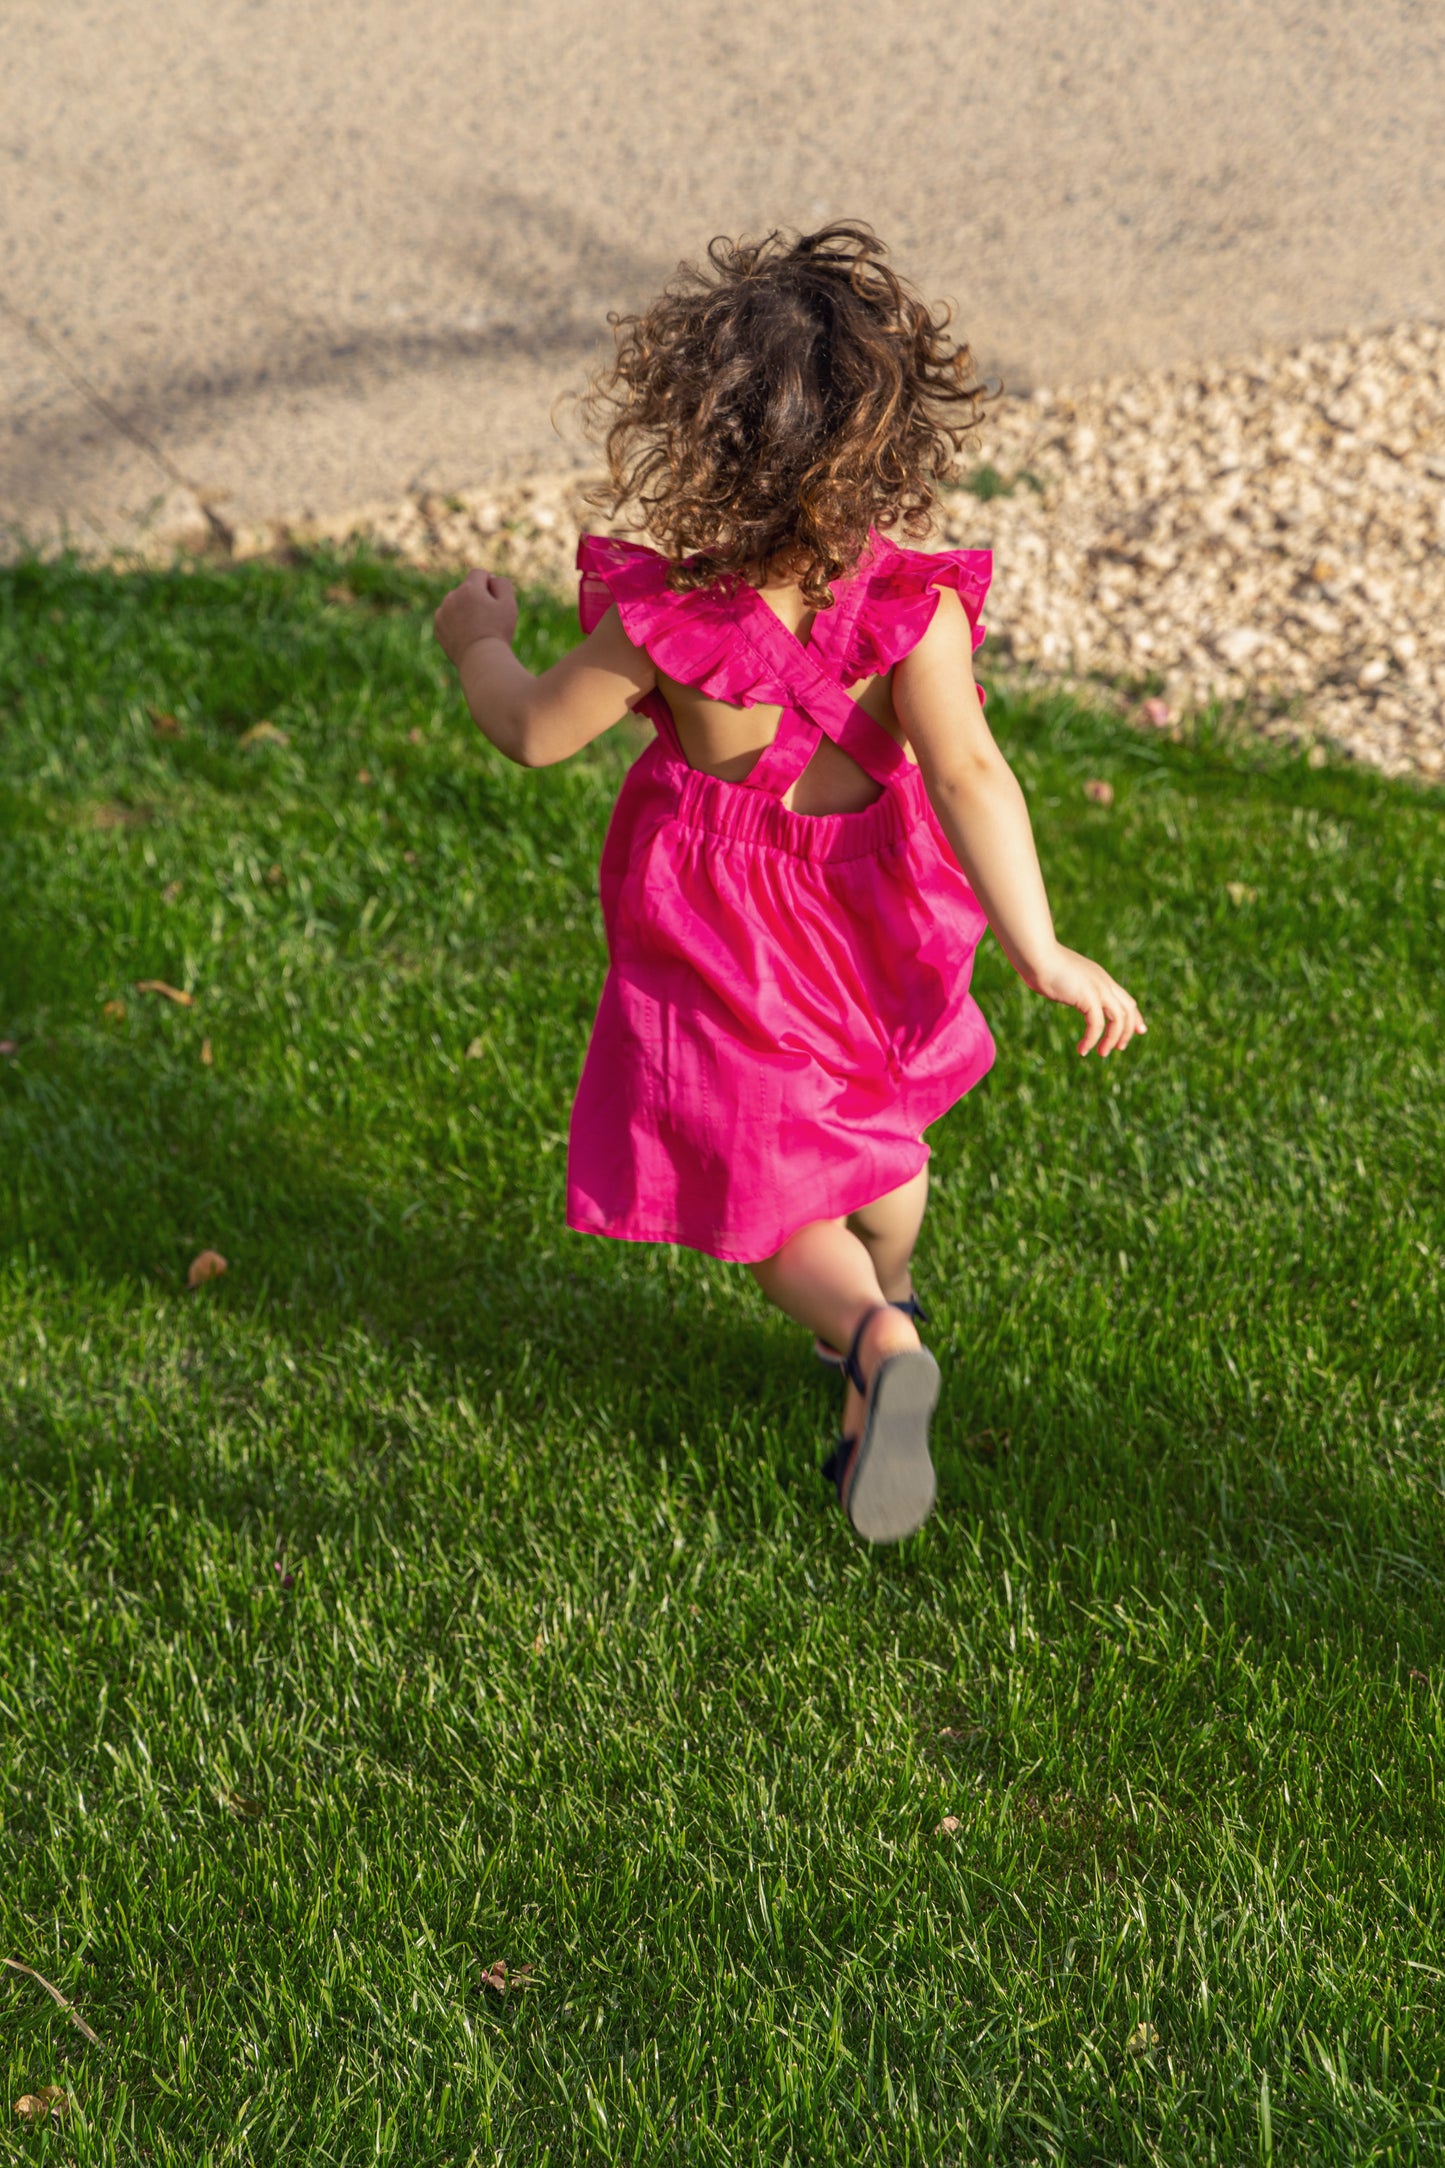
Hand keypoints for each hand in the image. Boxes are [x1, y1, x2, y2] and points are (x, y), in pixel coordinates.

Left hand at [433, 570, 517, 666]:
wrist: (480, 660)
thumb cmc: (497, 631)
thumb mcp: (508, 604)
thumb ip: (502, 584)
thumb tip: (491, 578)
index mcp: (469, 588)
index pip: (479, 574)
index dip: (490, 585)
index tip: (495, 601)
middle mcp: (452, 597)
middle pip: (467, 590)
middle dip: (477, 599)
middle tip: (489, 619)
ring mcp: (442, 613)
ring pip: (456, 604)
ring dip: (465, 610)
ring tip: (477, 629)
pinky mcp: (438, 628)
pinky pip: (448, 619)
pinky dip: (456, 624)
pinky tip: (467, 636)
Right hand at [1020, 943, 1146, 1056]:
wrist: (1035, 956)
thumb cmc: (1040, 964)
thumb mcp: (1060, 978)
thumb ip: (1068, 986)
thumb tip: (1062, 991)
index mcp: (1099, 977)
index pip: (1125, 999)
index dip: (1134, 1017)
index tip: (1138, 1030)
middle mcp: (1103, 982)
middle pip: (1128, 1009)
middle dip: (1128, 1031)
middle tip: (1120, 1048)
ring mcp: (1098, 988)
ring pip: (1118, 1019)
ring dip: (1112, 1039)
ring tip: (1102, 1053)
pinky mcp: (1088, 997)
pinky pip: (1097, 1025)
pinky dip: (1092, 1039)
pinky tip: (1083, 1050)